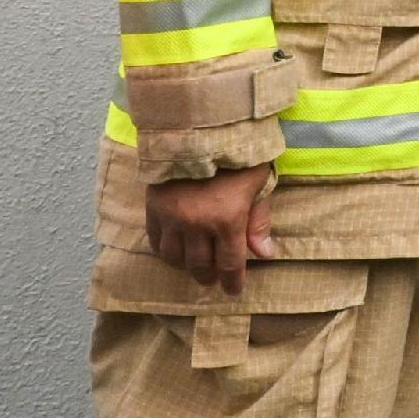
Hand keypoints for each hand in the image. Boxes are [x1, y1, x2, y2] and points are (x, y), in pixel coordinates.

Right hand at [143, 165, 277, 292]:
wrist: (198, 126)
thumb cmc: (236, 152)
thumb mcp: (258, 182)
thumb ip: (259, 220)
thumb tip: (264, 255)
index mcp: (227, 219)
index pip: (231, 264)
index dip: (233, 282)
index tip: (233, 291)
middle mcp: (197, 224)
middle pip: (200, 266)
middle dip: (209, 277)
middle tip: (214, 279)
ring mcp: (172, 217)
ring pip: (175, 258)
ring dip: (186, 266)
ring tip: (194, 265)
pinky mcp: (154, 208)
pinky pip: (156, 241)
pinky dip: (166, 251)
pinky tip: (174, 251)